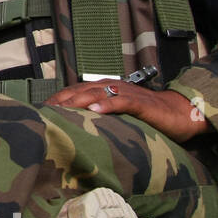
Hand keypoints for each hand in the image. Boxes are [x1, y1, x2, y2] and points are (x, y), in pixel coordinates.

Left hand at [45, 81, 209, 142]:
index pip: (73, 92)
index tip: (37, 112)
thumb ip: (98, 119)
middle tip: (41, 113)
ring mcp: (127, 93)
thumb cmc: (146, 116)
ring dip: (77, 100)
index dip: (56, 100)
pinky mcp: (142, 103)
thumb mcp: (118, 116)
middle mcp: (112, 87)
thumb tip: (74, 130)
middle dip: (59, 101)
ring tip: (60, 110)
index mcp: (104, 90)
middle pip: (79, 91)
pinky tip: (96, 110)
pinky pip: (123, 101)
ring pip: (97, 93)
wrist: (180, 113)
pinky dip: (109, 105)